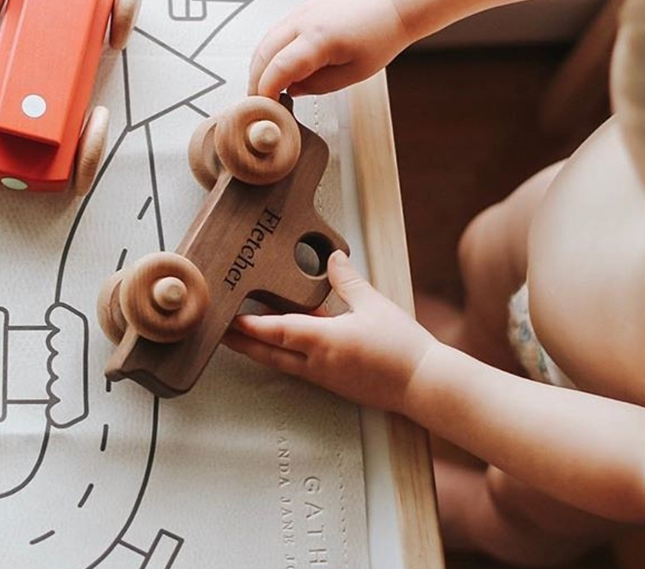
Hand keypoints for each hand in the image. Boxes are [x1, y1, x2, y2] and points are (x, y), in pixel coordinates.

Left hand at [223, 251, 435, 412]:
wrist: (424, 385)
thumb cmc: (402, 348)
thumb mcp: (374, 305)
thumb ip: (347, 281)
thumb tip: (333, 258)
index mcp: (325, 341)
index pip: (277, 331)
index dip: (249, 325)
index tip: (229, 317)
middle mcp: (317, 364)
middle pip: (269, 353)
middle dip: (242, 342)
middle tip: (220, 331)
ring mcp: (324, 377)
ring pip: (282, 361)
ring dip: (261, 348)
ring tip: (243, 334)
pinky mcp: (333, 384)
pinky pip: (301, 367)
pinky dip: (286, 354)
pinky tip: (286, 341)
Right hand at [248, 0, 410, 97]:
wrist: (394, 0)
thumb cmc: (382, 34)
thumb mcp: (355, 73)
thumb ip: (319, 85)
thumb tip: (293, 91)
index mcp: (318, 38)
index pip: (278, 69)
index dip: (266, 92)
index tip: (266, 108)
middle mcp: (303, 21)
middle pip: (263, 55)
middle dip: (256, 81)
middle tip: (260, 103)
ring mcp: (300, 11)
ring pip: (265, 41)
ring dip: (259, 66)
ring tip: (265, 88)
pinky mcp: (301, 8)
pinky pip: (274, 31)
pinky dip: (269, 51)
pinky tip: (276, 67)